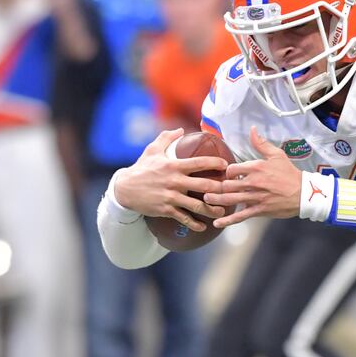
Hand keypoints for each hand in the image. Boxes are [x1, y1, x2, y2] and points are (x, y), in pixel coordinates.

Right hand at [113, 128, 227, 229]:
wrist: (124, 189)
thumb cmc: (141, 168)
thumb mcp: (152, 150)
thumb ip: (167, 138)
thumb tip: (181, 129)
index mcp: (174, 165)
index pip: (199, 163)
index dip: (215, 163)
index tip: (226, 165)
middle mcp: (174, 181)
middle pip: (203, 185)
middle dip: (220, 189)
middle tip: (231, 190)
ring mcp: (170, 197)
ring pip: (196, 205)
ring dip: (212, 210)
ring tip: (222, 211)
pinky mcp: (165, 210)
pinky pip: (183, 218)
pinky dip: (194, 224)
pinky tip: (203, 227)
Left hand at [208, 128, 305, 227]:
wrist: (304, 193)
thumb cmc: (290, 174)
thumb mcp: (277, 155)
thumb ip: (261, 143)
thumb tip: (252, 129)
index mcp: (256, 168)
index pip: (231, 169)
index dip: (226, 171)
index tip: (225, 174)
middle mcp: (253, 183)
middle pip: (227, 185)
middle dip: (215, 187)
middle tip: (206, 188)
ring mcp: (255, 198)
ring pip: (230, 200)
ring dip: (216, 200)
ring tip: (206, 200)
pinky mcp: (259, 210)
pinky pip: (240, 216)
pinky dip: (228, 220)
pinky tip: (217, 223)